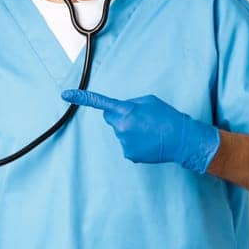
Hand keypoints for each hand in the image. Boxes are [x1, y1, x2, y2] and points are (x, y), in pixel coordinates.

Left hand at [60, 89, 220, 173]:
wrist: (183, 140)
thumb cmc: (168, 118)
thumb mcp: (149, 102)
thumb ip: (130, 104)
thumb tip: (121, 111)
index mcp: (126, 111)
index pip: (100, 103)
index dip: (81, 98)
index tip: (65, 94)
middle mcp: (122, 127)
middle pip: (111, 119)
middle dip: (121, 118)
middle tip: (141, 120)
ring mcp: (124, 142)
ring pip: (120, 133)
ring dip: (131, 131)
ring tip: (150, 132)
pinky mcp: (128, 154)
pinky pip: (126, 145)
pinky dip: (135, 143)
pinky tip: (149, 142)